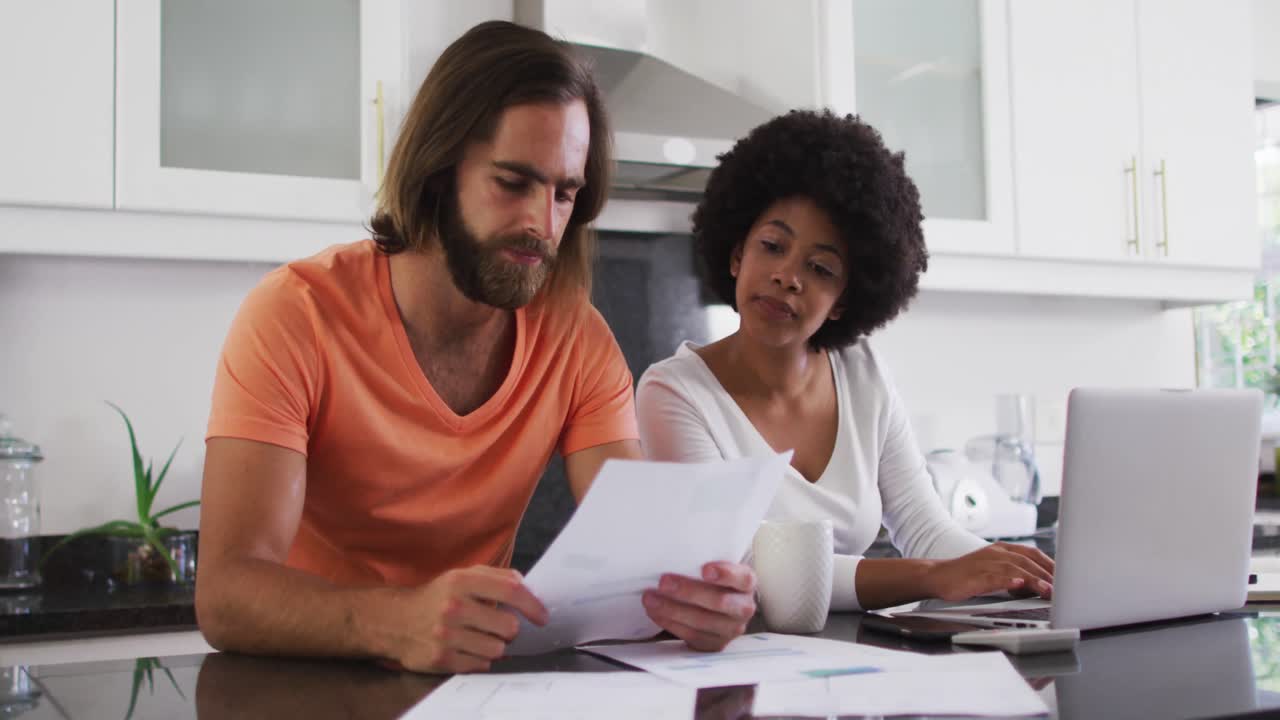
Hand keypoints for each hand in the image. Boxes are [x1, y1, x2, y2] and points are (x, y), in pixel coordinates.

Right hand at [394, 566, 547, 673]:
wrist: (395, 620)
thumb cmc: (438, 597)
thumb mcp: (462, 576)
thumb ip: (496, 576)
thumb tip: (526, 586)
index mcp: (461, 581)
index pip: (511, 590)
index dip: (532, 604)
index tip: (542, 617)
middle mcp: (454, 606)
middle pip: (509, 626)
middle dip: (510, 630)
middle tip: (499, 627)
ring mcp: (446, 635)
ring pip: (497, 649)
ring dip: (494, 646)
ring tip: (478, 638)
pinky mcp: (441, 659)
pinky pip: (480, 665)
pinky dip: (479, 659)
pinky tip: (466, 649)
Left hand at [642, 562, 756, 651]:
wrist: (717, 607)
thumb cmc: (712, 581)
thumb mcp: (715, 567)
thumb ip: (703, 560)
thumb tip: (673, 547)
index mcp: (746, 583)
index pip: (742, 578)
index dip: (725, 574)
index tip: (704, 569)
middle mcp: (743, 607)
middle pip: (719, 602)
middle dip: (688, 591)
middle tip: (663, 582)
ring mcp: (730, 629)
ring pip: (702, 622)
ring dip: (672, 609)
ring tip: (650, 598)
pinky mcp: (714, 644)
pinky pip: (691, 635)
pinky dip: (670, 622)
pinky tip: (655, 612)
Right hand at [923, 542, 1054, 601]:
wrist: (936, 576)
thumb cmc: (965, 575)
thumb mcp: (993, 571)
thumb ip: (1014, 574)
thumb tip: (1036, 585)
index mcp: (1001, 549)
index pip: (1032, 553)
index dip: (1050, 564)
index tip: (1066, 576)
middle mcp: (995, 553)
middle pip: (1027, 560)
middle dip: (1048, 574)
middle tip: (1064, 587)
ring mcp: (985, 563)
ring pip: (1015, 568)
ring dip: (1034, 578)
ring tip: (1049, 590)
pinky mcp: (975, 575)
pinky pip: (995, 576)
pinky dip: (1009, 580)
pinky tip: (1019, 585)